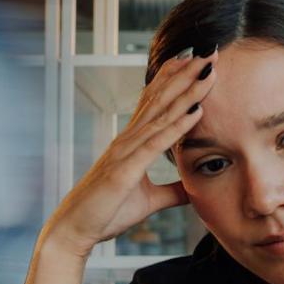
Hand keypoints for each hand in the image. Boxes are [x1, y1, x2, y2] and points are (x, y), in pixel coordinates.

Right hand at [43, 45, 218, 257]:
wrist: (75, 230)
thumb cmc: (106, 214)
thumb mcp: (149, 201)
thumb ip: (172, 192)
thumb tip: (194, 189)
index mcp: (130, 143)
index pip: (155, 103)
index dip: (174, 80)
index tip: (194, 61)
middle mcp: (127, 140)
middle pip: (160, 99)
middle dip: (185, 75)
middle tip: (209, 53)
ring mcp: (125, 152)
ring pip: (161, 115)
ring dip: (187, 92)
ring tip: (207, 72)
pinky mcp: (125, 170)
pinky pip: (156, 144)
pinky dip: (177, 127)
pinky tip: (195, 113)